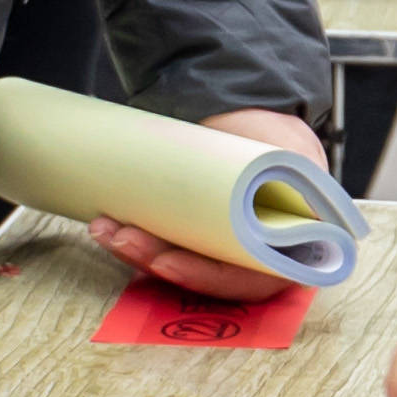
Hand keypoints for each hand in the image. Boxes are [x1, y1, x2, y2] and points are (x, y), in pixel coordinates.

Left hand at [77, 103, 335, 303]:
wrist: (246, 116)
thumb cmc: (270, 136)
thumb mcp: (286, 147)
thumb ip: (289, 168)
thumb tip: (289, 183)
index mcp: (291, 246)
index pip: (250, 279)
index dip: (208, 277)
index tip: (165, 261)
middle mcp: (256, 261)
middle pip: (207, 279)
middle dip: (158, 263)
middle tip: (121, 237)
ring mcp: (221, 252)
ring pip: (180, 269)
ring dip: (138, 255)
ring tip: (105, 227)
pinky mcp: (194, 241)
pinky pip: (166, 252)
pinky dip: (136, 243)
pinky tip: (107, 226)